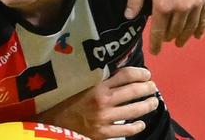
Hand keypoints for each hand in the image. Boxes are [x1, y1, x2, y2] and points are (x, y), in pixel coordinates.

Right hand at [35, 67, 159, 139]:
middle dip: (147, 88)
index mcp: (97, 85)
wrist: (51, 121)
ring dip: (147, 105)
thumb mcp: (79, 84)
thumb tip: (117, 72)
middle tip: (153, 87)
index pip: (125, 75)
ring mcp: (104, 118)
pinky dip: (136, 126)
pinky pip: (125, 130)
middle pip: (133, 91)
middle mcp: (103, 101)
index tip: (147, 74)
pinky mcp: (103, 133)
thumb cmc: (63, 100)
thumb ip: (97, 78)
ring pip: (134, 111)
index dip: (140, 73)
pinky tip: (141, 123)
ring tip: (153, 102)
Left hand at [125, 0, 204, 53]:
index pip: (159, 32)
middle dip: (169, 38)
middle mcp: (180, 8)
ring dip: (183, 37)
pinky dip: (200, 30)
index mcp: (162, 5)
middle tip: (166, 40)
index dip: (157, 44)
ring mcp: (195, 4)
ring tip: (180, 42)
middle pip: (174, 31)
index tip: (156, 51)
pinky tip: (196, 35)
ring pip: (189, 28)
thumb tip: (128, 16)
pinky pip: (204, 20)